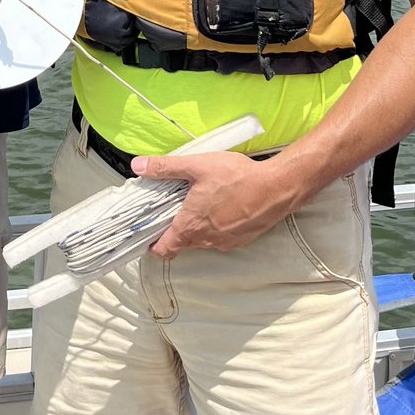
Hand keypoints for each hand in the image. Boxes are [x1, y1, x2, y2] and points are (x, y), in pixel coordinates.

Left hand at [130, 150, 292, 257]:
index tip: (146, 233)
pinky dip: (213, 228)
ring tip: (195, 205)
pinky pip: (219, 239)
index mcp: (191, 225)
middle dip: (173, 231)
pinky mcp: (240, 240)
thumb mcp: (196, 165)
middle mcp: (206, 239)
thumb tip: (138, 165)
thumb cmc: (237, 177)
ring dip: (194, 229)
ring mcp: (225, 242)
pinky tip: (218, 208)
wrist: (276, 188)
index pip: (164, 248)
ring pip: (201, 241)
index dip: (152, 244)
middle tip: (169, 210)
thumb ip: (165, 167)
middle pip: (181, 244)